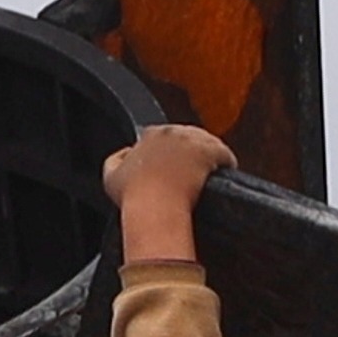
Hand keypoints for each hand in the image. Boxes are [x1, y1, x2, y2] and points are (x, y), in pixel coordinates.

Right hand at [103, 120, 232, 265]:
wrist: (155, 204)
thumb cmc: (134, 195)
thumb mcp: (110, 176)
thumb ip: (116, 159)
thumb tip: (126, 154)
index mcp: (151, 135)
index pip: (163, 136)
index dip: (167, 150)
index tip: (169, 165)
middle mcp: (174, 132)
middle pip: (187, 137)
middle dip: (189, 152)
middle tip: (191, 171)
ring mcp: (194, 141)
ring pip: (207, 143)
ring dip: (208, 155)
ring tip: (209, 171)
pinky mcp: (213, 151)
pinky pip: (225, 153)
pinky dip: (226, 161)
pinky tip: (225, 170)